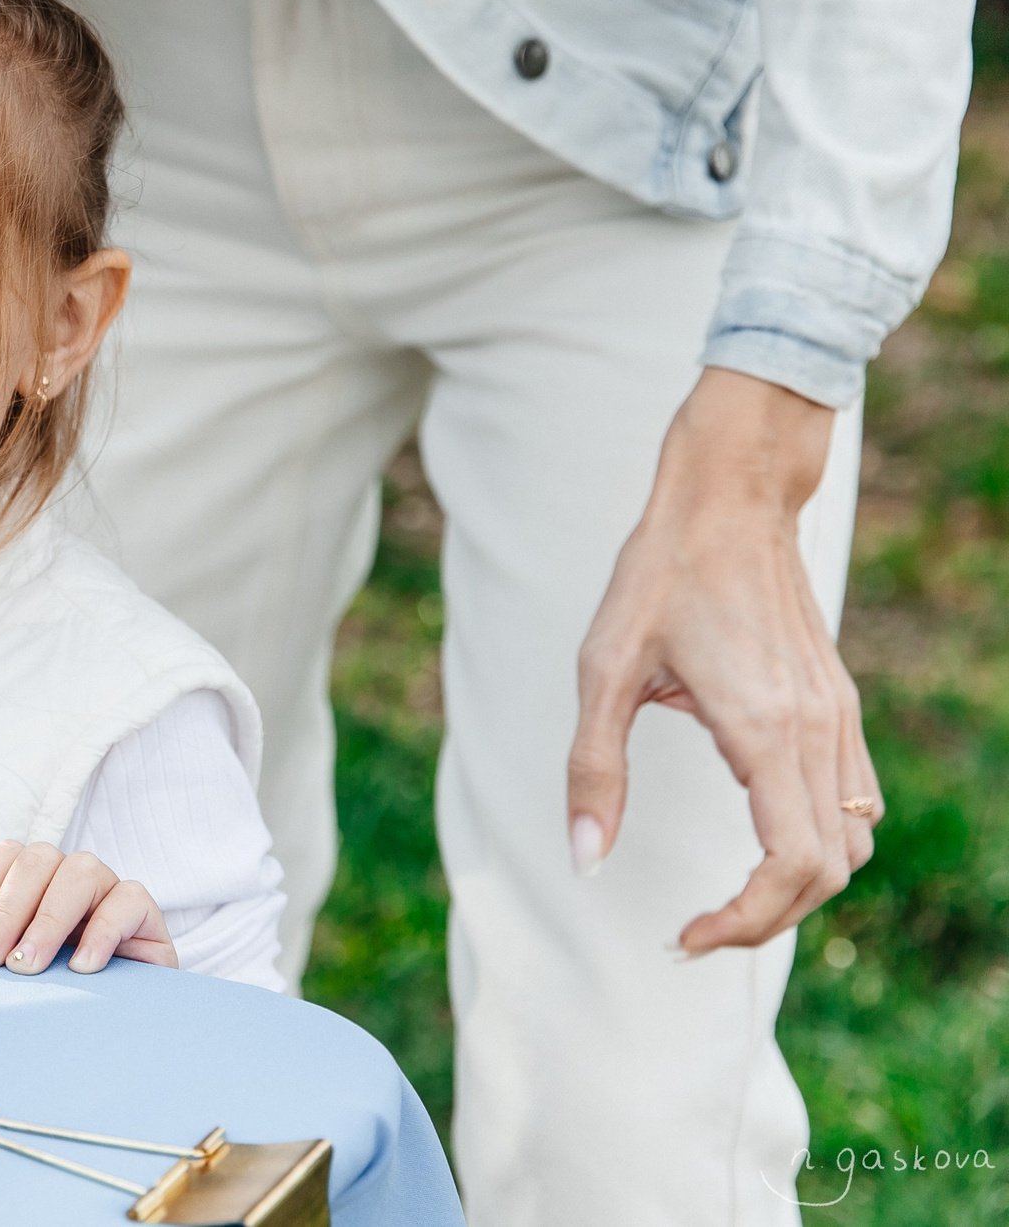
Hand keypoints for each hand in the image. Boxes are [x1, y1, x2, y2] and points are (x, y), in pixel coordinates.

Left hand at [0, 842, 176, 974]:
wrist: (113, 1020)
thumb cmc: (49, 984)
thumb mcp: (9, 955)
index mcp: (33, 875)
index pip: (4, 855)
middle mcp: (69, 872)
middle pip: (37, 861)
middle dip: (6, 911)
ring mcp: (108, 886)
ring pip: (80, 872)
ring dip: (48, 920)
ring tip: (28, 965)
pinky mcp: (145, 911)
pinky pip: (127, 901)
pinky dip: (102, 931)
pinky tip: (81, 967)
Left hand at [568, 367, 879, 954]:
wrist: (728, 501)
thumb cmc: (659, 577)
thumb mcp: (603, 669)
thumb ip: (594, 768)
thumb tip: (584, 857)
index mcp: (766, 731)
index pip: (790, 868)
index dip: (743, 921)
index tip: (684, 934)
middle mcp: (818, 733)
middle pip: (830, 871)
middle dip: (766, 919)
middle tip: (695, 931)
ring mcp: (839, 719)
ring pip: (851, 841)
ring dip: (796, 886)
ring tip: (725, 898)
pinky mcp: (838, 706)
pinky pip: (852, 801)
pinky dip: (815, 842)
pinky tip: (755, 838)